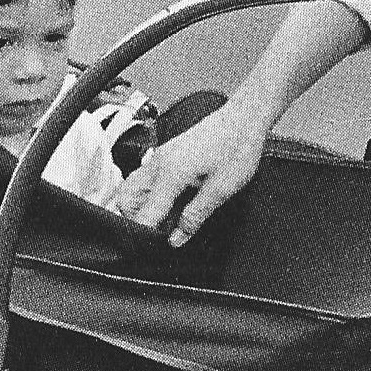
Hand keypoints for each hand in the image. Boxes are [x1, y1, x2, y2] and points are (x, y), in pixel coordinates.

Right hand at [114, 103, 268, 246]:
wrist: (244, 118)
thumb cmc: (237, 148)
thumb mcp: (221, 190)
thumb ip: (195, 216)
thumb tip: (176, 240)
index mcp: (169, 174)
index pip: (143, 215)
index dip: (146, 237)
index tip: (151, 252)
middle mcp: (158, 164)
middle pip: (126, 200)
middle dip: (136, 221)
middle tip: (159, 235)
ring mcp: (160, 157)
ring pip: (133, 188)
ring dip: (142, 208)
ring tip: (167, 221)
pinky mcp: (167, 154)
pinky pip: (145, 179)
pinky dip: (150, 196)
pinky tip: (172, 203)